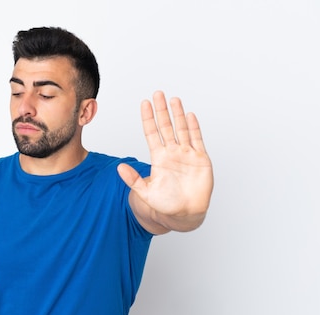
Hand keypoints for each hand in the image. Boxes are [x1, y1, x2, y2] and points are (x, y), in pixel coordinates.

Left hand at [117, 91, 212, 232]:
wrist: (185, 214)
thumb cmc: (166, 205)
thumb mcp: (145, 193)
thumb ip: (133, 180)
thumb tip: (119, 167)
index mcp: (158, 158)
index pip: (152, 133)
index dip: (148, 118)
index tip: (144, 103)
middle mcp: (172, 153)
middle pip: (166, 127)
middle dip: (162, 110)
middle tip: (157, 94)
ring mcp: (186, 154)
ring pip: (182, 129)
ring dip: (178, 114)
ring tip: (173, 100)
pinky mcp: (200, 159)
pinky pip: (197, 140)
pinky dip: (194, 127)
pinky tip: (190, 115)